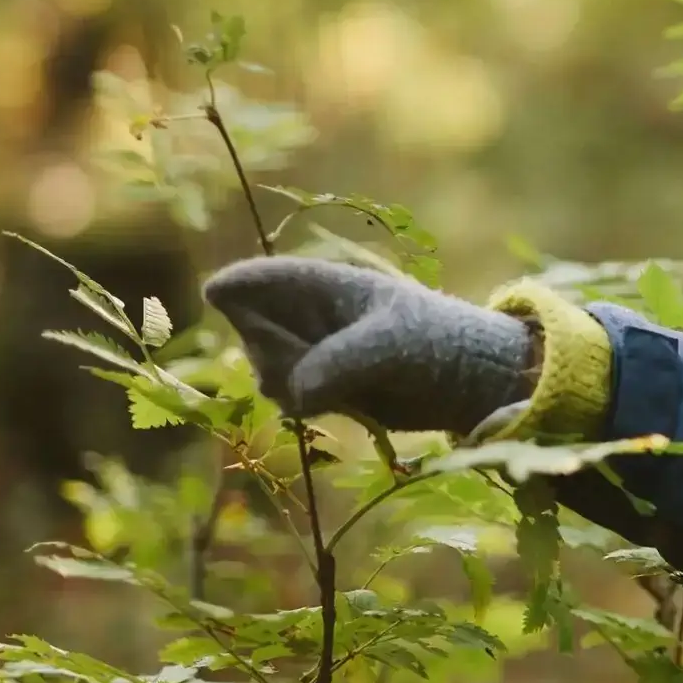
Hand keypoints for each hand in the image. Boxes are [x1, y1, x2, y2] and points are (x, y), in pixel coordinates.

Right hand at [200, 257, 536, 433]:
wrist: (467, 380)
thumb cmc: (435, 341)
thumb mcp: (393, 342)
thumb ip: (341, 360)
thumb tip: (295, 392)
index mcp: (326, 285)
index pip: (265, 278)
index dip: (237, 283)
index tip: (216, 292)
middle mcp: (310, 316)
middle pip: (253, 330)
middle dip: (271, 350)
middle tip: (315, 363)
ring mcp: (312, 352)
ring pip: (267, 370)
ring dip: (290, 383)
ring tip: (340, 385)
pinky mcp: (320, 387)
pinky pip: (289, 397)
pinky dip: (305, 404)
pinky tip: (343, 403)